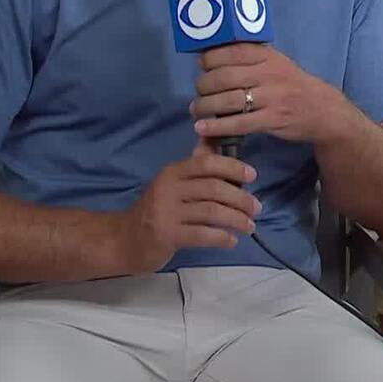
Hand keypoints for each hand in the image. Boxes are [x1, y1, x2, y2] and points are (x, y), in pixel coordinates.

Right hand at [116, 143, 260, 273]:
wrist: (125, 240)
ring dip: (236, 219)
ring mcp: (166, 212)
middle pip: (213, 188)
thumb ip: (196, 168)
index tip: (252, 176)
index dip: (233, 167)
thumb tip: (216, 140)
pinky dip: (222, 238)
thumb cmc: (157, 210)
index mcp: (172, 173)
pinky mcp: (166, 235)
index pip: (206, 163)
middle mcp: (168, 189)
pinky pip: (202, 235)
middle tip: (257, 208)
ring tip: (250, 226)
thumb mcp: (173, 185)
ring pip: (211, 212)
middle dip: (241, 198)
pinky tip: (232, 241)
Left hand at [191, 44, 346, 144]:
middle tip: (198, 93)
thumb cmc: (293, 85)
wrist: (323, 110)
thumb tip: (211, 55)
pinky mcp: (273, 119)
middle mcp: (269, 74)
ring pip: (228, 100)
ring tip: (196, 111)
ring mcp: (272, 97)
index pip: (231, 51)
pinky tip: (203, 128)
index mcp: (268, 56)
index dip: (210, 59)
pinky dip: (217, 127)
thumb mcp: (278, 63)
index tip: (202, 66)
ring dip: (205, 107)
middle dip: (203, 85)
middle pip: (224, 76)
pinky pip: (238, 123)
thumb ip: (251, 58)